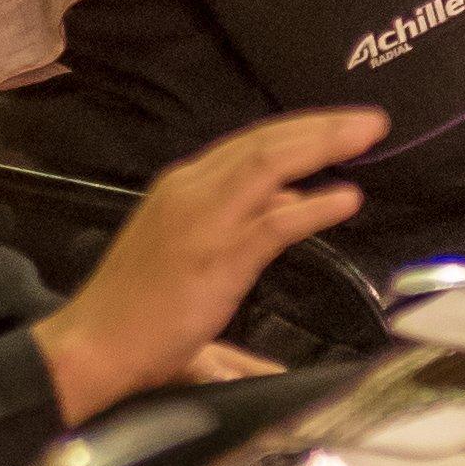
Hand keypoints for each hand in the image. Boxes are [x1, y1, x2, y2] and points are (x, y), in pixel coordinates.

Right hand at [28, 108, 387, 423]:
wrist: (94, 344)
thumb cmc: (137, 307)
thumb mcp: (193, 249)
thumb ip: (244, 224)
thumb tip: (289, 204)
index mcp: (183, 186)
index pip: (250, 143)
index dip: (300, 129)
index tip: (340, 123)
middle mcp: (191, 190)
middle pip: (266, 142)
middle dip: (322, 126)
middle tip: (370, 121)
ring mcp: (203, 221)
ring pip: (271, 164)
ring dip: (323, 145)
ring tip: (368, 136)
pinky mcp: (215, 257)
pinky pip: (274, 221)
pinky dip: (314, 207)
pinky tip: (345, 200)